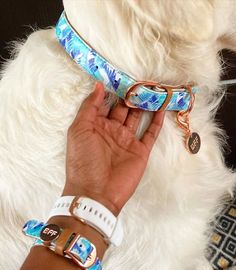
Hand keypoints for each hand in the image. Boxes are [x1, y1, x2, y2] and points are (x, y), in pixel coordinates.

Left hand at [63, 83, 163, 214]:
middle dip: (131, 94)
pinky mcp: (140, 150)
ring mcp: (127, 140)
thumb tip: (98, 85)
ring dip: (145, 104)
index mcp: (96, 125)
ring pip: (138, 117)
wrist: (96, 193)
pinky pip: (151, 133)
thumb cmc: (83, 160)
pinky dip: (157, 120)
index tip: (120, 74)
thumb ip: (89, 107)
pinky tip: (162, 107)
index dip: (112, 90)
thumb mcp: (79, 130)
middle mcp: (112, 131)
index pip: (105, 103)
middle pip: (124, 108)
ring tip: (153, 88)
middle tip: (140, 79)